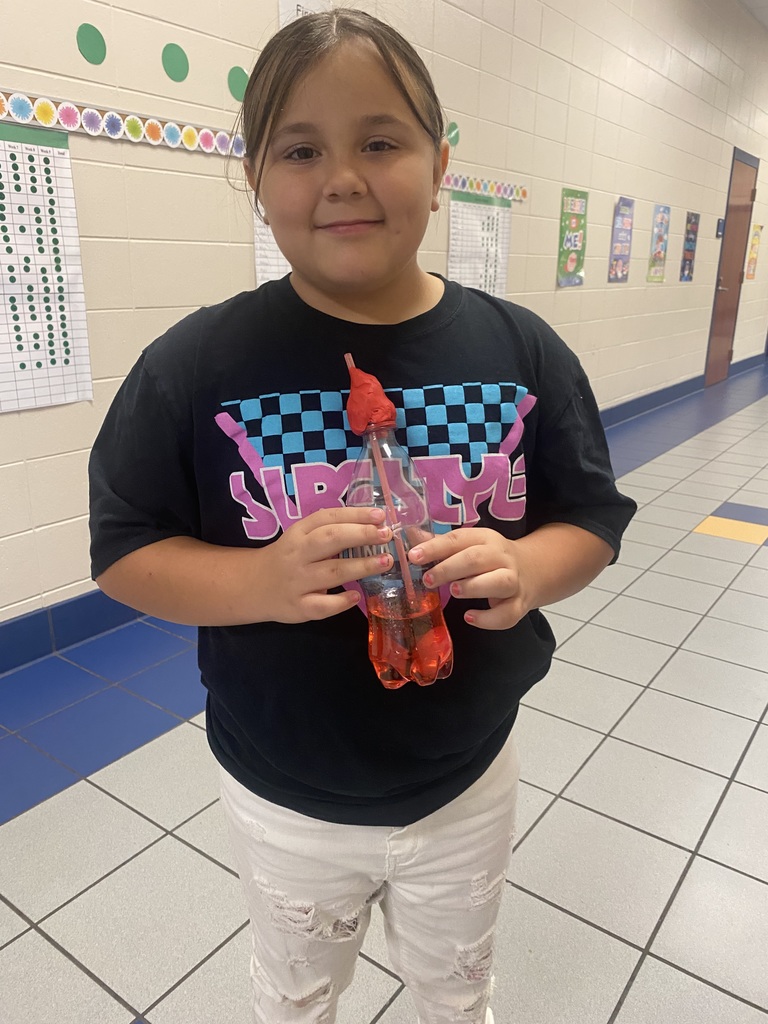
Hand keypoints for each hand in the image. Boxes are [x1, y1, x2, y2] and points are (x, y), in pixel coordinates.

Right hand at [260, 507, 391, 622]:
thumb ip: (329, 532)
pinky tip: (356, 596)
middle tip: (385, 535)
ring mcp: (297, 582)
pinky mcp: (298, 607)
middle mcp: (297, 554)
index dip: (355, 515)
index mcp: (299, 533)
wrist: (253, 586)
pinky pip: (322, 605)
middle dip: (360, 535)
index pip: (328, 518)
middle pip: (330, 540)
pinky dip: (340, 602)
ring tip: (385, 561)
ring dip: (361, 566)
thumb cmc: (288, 558)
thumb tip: (373, 525)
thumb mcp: (301, 538)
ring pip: (332, 572)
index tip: (380, 516)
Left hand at [409, 528, 531, 629]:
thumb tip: (411, 536)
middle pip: (477, 559)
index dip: (434, 547)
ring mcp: (513, 581)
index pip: (458, 539)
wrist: (533, 570)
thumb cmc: (490, 559)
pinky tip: (470, 617)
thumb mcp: (469, 546)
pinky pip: (507, 614)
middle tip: (429, 579)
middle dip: (449, 568)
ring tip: (454, 591)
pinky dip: (489, 619)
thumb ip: (441, 544)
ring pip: (499, 582)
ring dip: (474, 587)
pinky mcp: (519, 604)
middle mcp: (501, 557)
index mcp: (485, 539)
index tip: (413, 557)